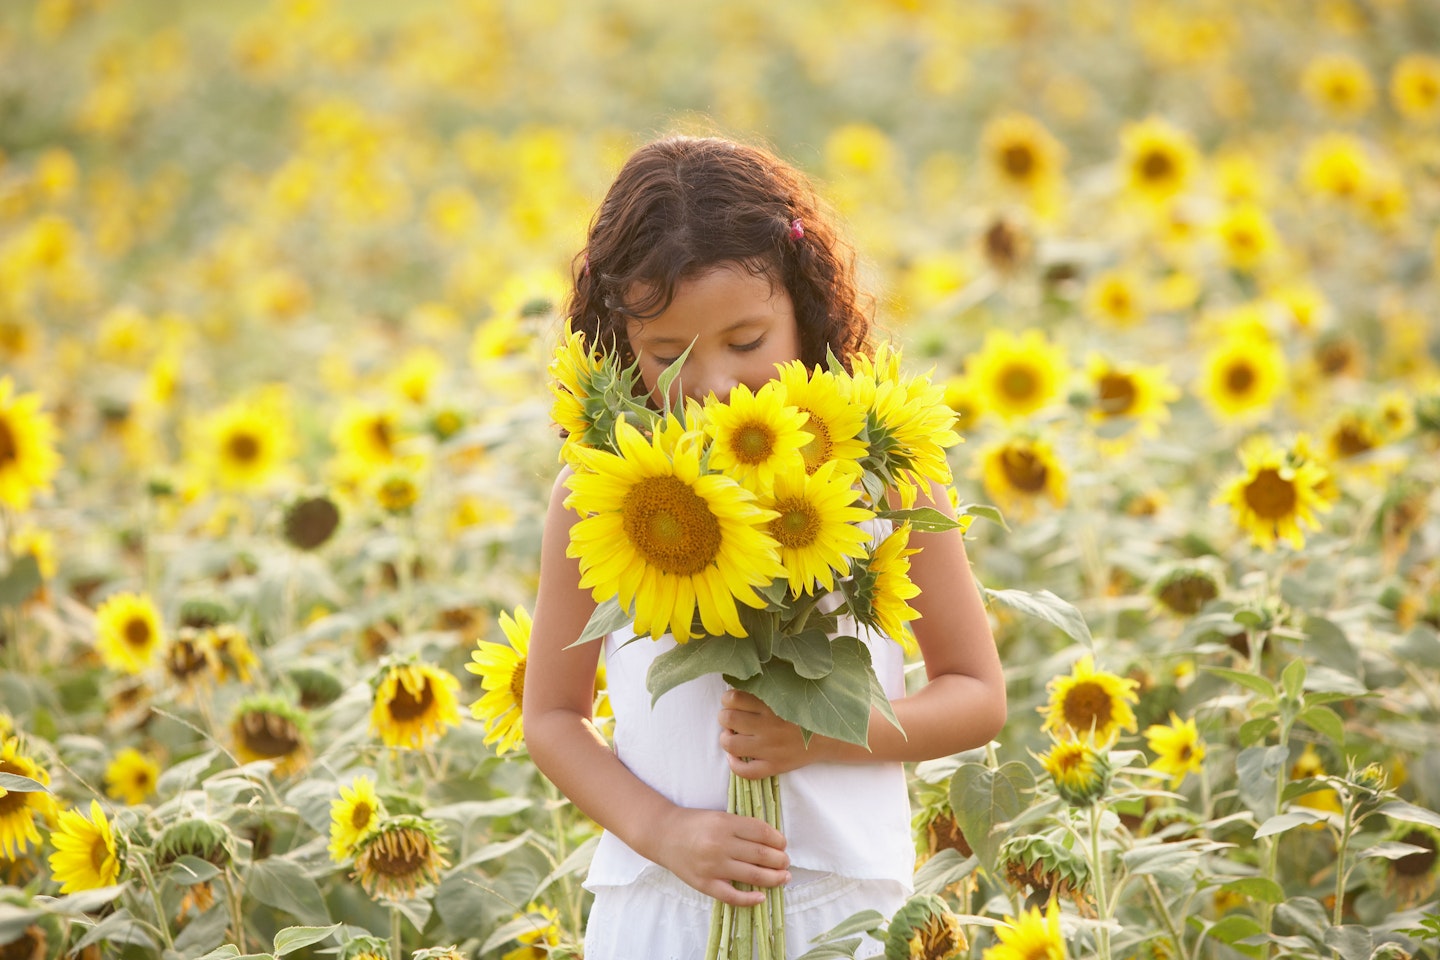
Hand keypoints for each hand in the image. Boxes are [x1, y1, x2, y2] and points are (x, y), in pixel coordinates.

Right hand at [652, 806, 789, 905]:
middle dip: (780, 860)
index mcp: (725, 823)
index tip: (783, 844)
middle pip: (761, 855)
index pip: (762, 833)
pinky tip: (761, 897)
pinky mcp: (705, 884)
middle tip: (786, 862)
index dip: (778, 840)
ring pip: (753, 876)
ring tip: (783, 877)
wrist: (663, 835)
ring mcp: (712, 866)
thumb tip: (773, 842)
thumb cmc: (694, 823)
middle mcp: (720, 844)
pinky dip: (749, 899)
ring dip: (774, 878)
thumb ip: (742, 827)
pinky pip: (732, 896)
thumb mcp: (719, 816)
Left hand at [719, 689, 821, 777]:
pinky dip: (734, 764)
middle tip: (731, 719)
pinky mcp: (775, 766)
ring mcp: (770, 748)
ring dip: (726, 738)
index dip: (728, 699)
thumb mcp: (789, 693)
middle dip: (724, 717)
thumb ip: (767, 688)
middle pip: (728, 719)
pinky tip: (735, 757)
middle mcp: (768, 726)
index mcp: (771, 704)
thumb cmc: (808, 712)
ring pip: (731, 744)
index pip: (733, 698)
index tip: (733, 702)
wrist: (832, 736)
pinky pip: (746, 771)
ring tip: (733, 735)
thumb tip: (740, 686)